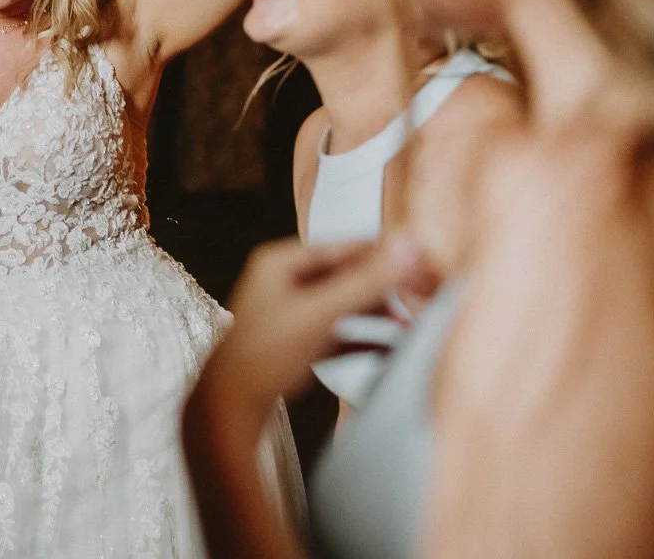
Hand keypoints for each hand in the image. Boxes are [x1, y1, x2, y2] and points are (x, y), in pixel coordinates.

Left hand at [197, 237, 422, 422]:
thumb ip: (364, 282)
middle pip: (347, 276)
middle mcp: (286, 282)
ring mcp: (294, 313)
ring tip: (414, 325)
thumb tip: (407, 246)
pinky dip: (366, 340)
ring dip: (379, 315)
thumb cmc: (265, 353)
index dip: (383, 252)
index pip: (343, 247)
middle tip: (423, 294)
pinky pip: (341, 334)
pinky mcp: (301, 343)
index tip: (420, 257)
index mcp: (281, 262)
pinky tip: (394, 350)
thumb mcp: (320, 312)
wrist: (230, 407)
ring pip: (347, 306)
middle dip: (384, 288)